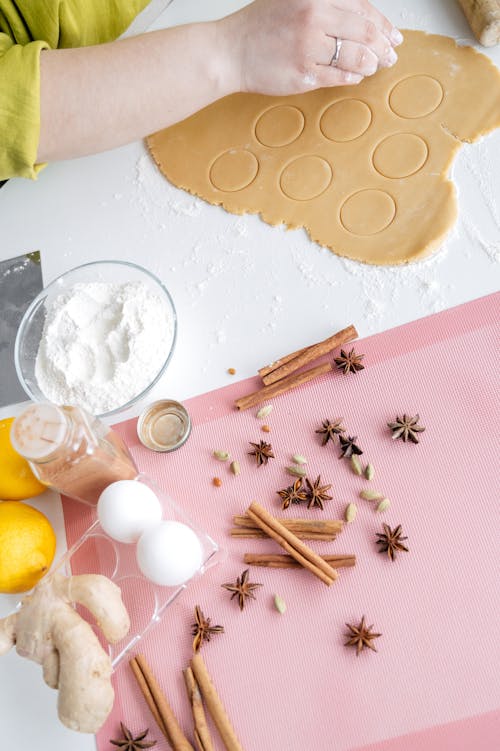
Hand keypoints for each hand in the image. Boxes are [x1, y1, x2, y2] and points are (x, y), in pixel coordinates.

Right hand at [219, 0, 402, 94]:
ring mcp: (309, 47)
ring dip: (371, 64)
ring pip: (356, 57)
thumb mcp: (294, 1)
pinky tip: (356, 76)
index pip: (362, 8)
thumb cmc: (259, 28)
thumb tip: (362, 21)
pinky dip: (352, 77)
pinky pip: (339, 77)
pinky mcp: (304, 73)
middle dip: (383, 47)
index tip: (392, 35)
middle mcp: (314, 17)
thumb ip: (327, 6)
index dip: (382, 24)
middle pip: (365, 33)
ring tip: (374, 67)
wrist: (229, 51)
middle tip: (390, 55)